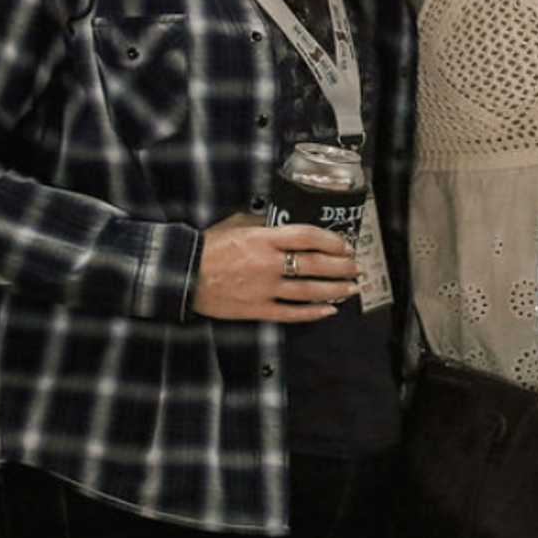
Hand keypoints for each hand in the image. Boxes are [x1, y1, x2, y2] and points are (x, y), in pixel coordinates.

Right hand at [191, 212, 359, 321]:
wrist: (182, 275)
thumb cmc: (208, 247)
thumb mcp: (237, 225)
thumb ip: (263, 225)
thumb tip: (284, 224)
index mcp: (264, 239)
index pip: (307, 236)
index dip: (331, 240)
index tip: (345, 244)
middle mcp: (268, 263)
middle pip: (314, 264)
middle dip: (340, 266)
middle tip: (356, 266)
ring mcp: (263, 289)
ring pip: (308, 290)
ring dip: (334, 289)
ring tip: (351, 288)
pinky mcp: (256, 310)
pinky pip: (290, 313)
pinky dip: (312, 313)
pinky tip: (329, 310)